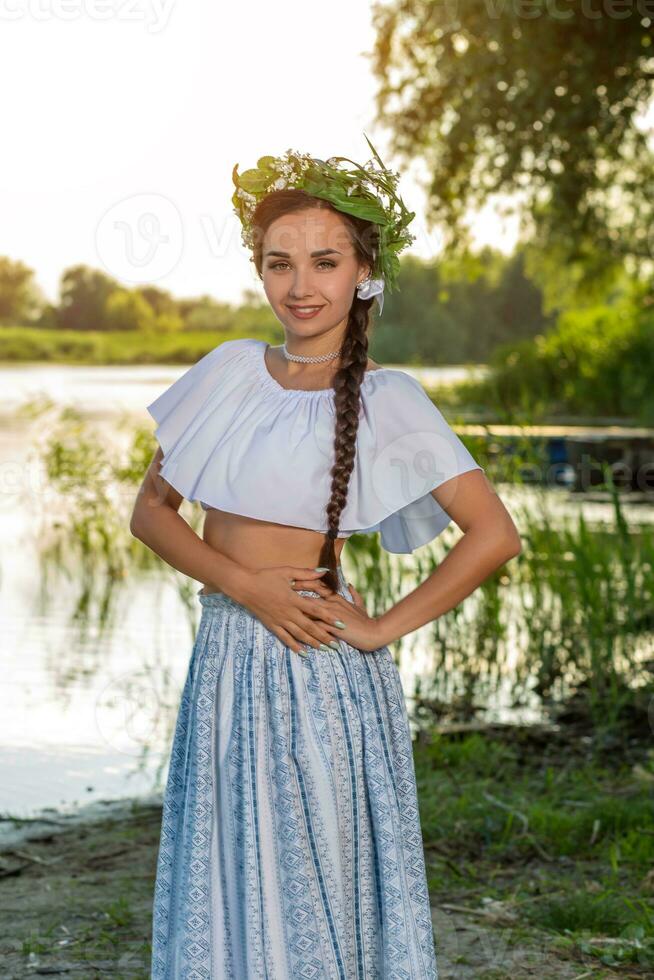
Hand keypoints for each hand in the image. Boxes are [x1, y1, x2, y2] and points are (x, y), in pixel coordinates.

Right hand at [234, 565, 358, 655]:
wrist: (244, 586)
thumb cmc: (265, 576)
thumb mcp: (286, 572)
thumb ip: (306, 573)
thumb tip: (324, 571)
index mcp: (293, 599)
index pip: (315, 610)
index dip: (329, 617)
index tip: (341, 624)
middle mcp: (288, 612)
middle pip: (310, 627)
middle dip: (324, 636)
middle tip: (337, 645)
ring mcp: (279, 620)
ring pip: (299, 634)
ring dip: (312, 643)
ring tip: (324, 649)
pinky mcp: (271, 625)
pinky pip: (284, 638)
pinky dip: (294, 646)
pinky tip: (303, 652)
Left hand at [289, 572, 384, 653]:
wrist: (373, 633)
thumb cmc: (366, 621)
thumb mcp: (360, 605)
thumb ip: (354, 595)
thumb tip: (350, 585)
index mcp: (337, 599)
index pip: (319, 586)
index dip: (306, 582)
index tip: (293, 579)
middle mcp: (332, 605)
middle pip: (310, 596)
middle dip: (295, 593)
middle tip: (281, 590)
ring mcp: (332, 616)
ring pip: (310, 610)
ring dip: (296, 609)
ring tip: (281, 607)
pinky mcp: (332, 628)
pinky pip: (315, 626)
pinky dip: (303, 626)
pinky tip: (291, 628)